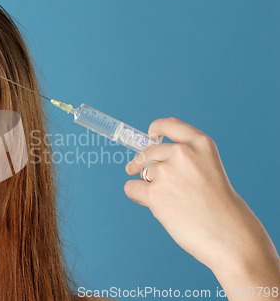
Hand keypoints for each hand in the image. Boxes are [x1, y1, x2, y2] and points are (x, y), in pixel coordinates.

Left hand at [124, 117, 278, 297]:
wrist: (228, 234)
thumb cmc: (218, 204)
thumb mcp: (209, 167)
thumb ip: (186, 156)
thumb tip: (149, 149)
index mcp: (200, 143)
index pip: (170, 125)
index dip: (157, 128)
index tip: (151, 134)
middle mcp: (182, 153)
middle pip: (149, 151)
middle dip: (144, 162)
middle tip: (141, 172)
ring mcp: (167, 173)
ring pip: (141, 171)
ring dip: (146, 183)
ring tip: (167, 199)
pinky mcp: (155, 193)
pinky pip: (131, 187)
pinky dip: (136, 194)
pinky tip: (150, 203)